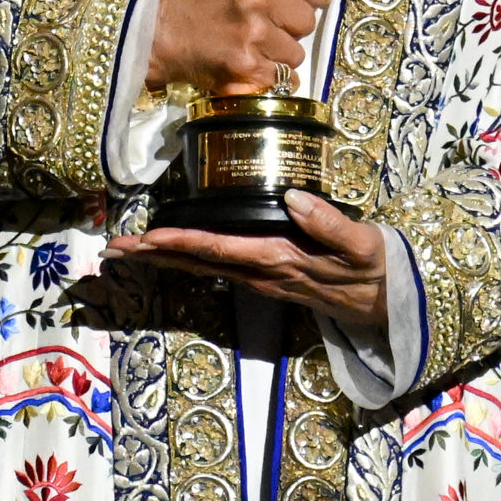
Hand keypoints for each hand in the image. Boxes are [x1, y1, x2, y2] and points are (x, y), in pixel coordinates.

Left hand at [106, 191, 388, 326]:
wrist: (388, 304)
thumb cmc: (375, 269)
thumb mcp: (362, 246)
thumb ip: (328, 223)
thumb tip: (291, 196)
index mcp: (280, 260)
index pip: (221, 249)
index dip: (182, 242)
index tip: (148, 236)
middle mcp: (262, 274)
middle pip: (198, 263)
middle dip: (154, 255)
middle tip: (112, 247)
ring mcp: (262, 280)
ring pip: (202, 267)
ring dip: (164, 258)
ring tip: (128, 249)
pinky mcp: (266, 278)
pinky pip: (217, 268)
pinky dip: (187, 258)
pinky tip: (171, 253)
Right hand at [147, 0, 323, 94]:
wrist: (156, 29)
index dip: (308, 0)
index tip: (305, 8)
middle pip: (305, 21)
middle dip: (292, 28)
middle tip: (272, 29)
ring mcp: (252, 36)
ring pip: (296, 54)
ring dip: (281, 55)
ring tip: (258, 50)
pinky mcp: (245, 68)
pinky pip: (284, 80)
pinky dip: (274, 79)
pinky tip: (256, 70)